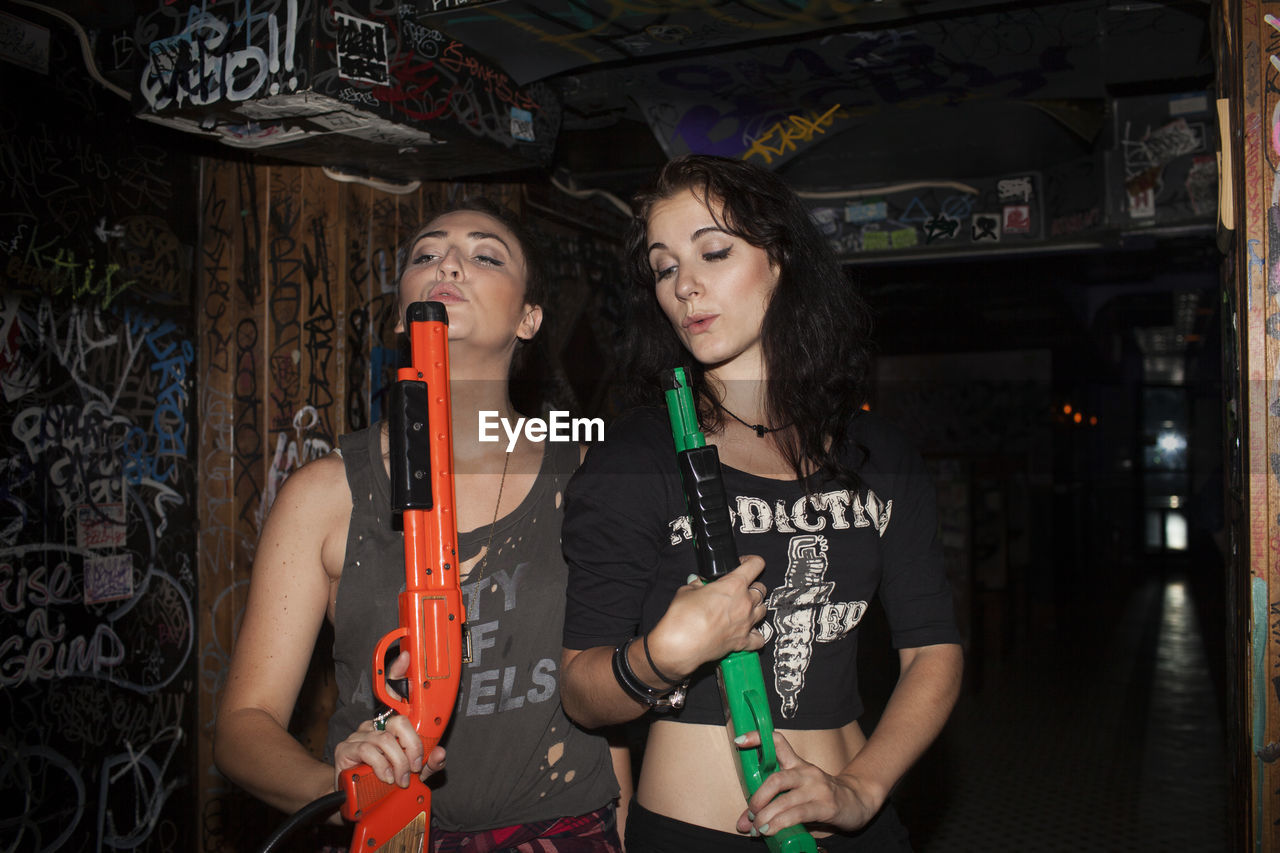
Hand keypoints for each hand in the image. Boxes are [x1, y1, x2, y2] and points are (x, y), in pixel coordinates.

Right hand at [332, 651, 446, 790]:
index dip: (398, 673)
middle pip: (398, 720)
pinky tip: (384, 777)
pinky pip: (368, 751)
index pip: (394, 695)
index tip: (406, 657)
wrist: (353, 801)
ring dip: (398, 763)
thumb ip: (428, 764)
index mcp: (391, 726)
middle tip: (415, 765)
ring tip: (400, 779)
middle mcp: (375, 725)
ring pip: (385, 739)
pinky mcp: (345, 749)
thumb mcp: (412, 774)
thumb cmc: (383, 781)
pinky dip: (382, 766)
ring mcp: (359, 736)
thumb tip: (440, 754)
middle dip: (412, 744)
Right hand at [647, 556, 768, 677]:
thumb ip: (699, 585)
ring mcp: (746, 623)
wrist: (681, 645)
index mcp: (733, 585)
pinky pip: (760, 638)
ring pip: (763, 610)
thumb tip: (701, 584)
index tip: (744, 563)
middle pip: (761, 588)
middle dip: (752, 586)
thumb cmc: (683, 617)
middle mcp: (745, 602)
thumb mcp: (687, 590)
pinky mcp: (743, 642)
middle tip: (740, 588)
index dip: (750, 560)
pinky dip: (756, 634)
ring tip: (744, 608)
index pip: (756, 564)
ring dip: (756, 607)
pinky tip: (748, 631)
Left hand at [733, 731, 880, 835]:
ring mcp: (816, 788)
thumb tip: (743, 823)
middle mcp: (806, 773)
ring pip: (785, 798)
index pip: (778, 742)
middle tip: (750, 812)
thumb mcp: (796, 796)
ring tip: (757, 827)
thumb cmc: (821, 797)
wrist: (857, 801)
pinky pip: (798, 813)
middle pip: (776, 778)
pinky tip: (771, 830)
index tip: (739, 740)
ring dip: (766, 815)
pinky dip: (780, 823)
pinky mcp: (825, 806)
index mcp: (797, 764)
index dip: (758, 738)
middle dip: (758, 797)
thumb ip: (770, 807)